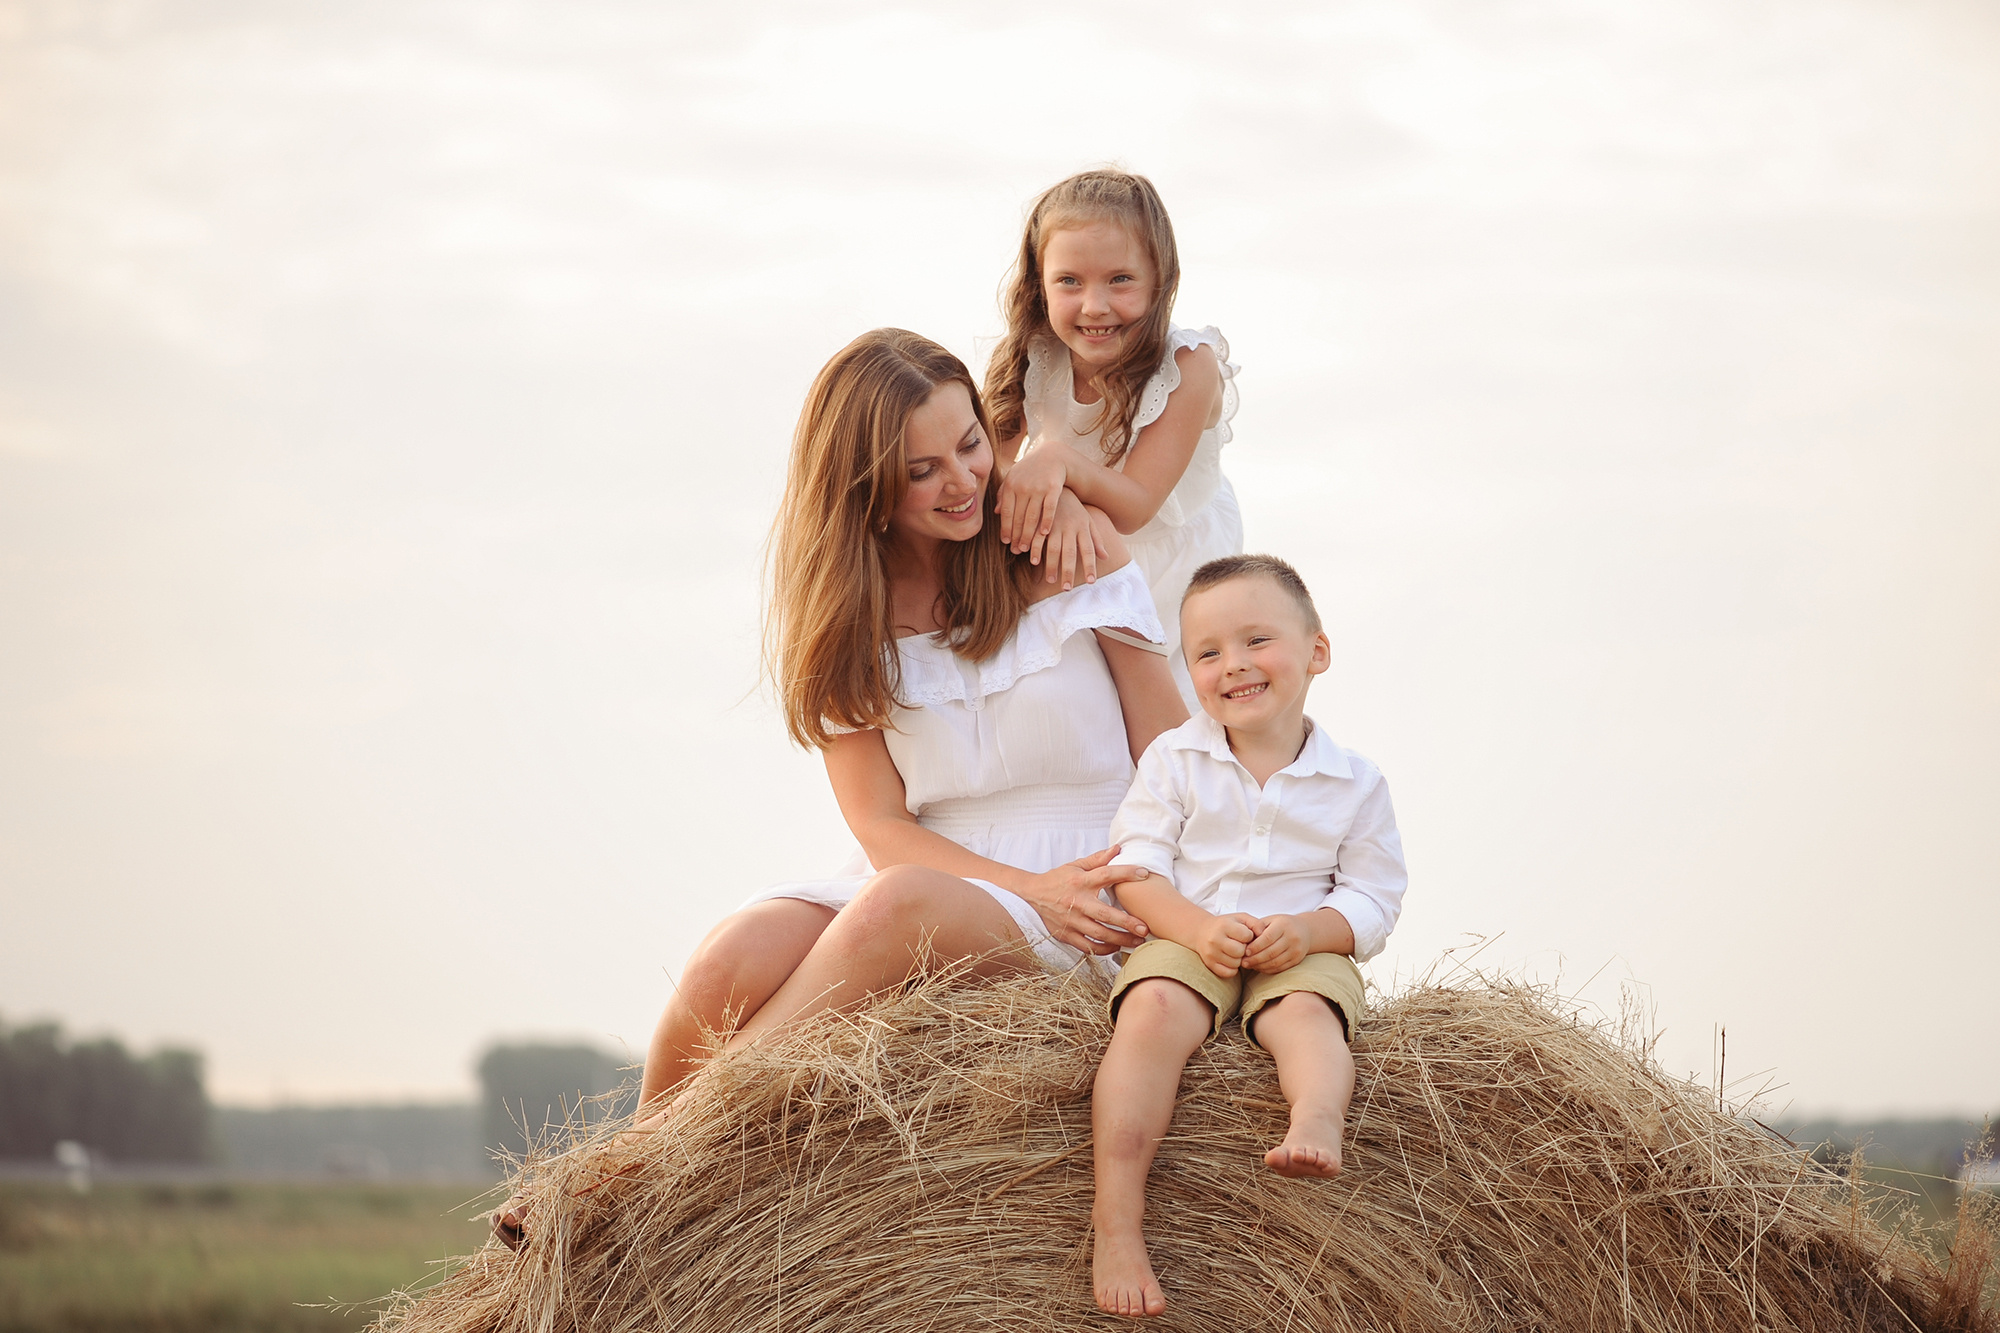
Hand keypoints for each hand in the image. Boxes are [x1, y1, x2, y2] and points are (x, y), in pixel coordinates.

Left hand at [996, 440, 1069, 556]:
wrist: (1053, 456)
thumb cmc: (1030, 469)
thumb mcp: (1014, 477)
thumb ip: (1004, 493)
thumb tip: (995, 511)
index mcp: (1010, 484)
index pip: (1006, 512)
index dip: (1006, 528)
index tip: (1006, 542)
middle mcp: (1022, 486)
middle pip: (1018, 517)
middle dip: (1017, 536)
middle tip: (1017, 550)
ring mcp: (1038, 487)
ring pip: (1032, 516)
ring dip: (1029, 534)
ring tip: (1027, 548)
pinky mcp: (1053, 488)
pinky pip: (1049, 509)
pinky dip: (1046, 522)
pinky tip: (1044, 534)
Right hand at [1017, 848, 1151, 955]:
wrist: (1031, 894)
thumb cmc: (1057, 879)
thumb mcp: (1076, 866)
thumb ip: (1098, 859)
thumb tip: (1117, 848)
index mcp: (1080, 882)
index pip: (1106, 874)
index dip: (1126, 873)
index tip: (1144, 874)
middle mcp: (1077, 902)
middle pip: (1104, 914)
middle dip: (1126, 922)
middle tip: (1145, 928)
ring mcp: (1071, 921)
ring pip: (1099, 934)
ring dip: (1120, 939)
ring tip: (1138, 941)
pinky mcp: (1066, 935)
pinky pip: (1088, 946)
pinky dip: (1104, 949)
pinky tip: (1117, 947)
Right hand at [1039, 490, 1104, 587]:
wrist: (1060, 487)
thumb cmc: (1076, 509)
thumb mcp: (1089, 521)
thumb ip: (1096, 539)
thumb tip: (1106, 557)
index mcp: (1083, 528)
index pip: (1089, 550)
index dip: (1090, 566)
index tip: (1091, 582)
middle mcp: (1070, 528)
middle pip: (1070, 552)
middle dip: (1068, 571)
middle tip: (1067, 589)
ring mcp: (1055, 524)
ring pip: (1053, 547)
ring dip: (1051, 565)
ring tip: (1051, 581)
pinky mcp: (1042, 521)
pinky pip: (1038, 538)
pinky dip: (1036, 550)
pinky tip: (1034, 562)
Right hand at [1193, 912, 1260, 978]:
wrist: (1201, 931)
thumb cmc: (1225, 925)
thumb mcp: (1240, 918)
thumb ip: (1256, 923)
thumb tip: (1264, 934)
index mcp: (1224, 925)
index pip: (1246, 936)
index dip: (1249, 936)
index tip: (1244, 935)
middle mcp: (1215, 939)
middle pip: (1240, 951)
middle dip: (1244, 949)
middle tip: (1240, 945)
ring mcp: (1211, 953)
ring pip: (1236, 963)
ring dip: (1239, 959)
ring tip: (1235, 952)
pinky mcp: (1209, 964)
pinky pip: (1228, 973)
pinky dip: (1233, 969)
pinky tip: (1230, 960)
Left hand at [1242, 914, 1309, 973]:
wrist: (1305, 930)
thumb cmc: (1282, 924)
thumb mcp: (1271, 920)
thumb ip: (1258, 927)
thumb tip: (1244, 940)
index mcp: (1283, 925)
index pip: (1267, 938)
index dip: (1255, 946)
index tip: (1245, 951)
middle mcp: (1292, 938)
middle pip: (1271, 952)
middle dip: (1255, 959)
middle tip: (1243, 962)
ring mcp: (1296, 950)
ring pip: (1275, 962)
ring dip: (1260, 966)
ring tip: (1249, 965)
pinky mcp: (1297, 960)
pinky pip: (1280, 968)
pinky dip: (1268, 969)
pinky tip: (1259, 967)